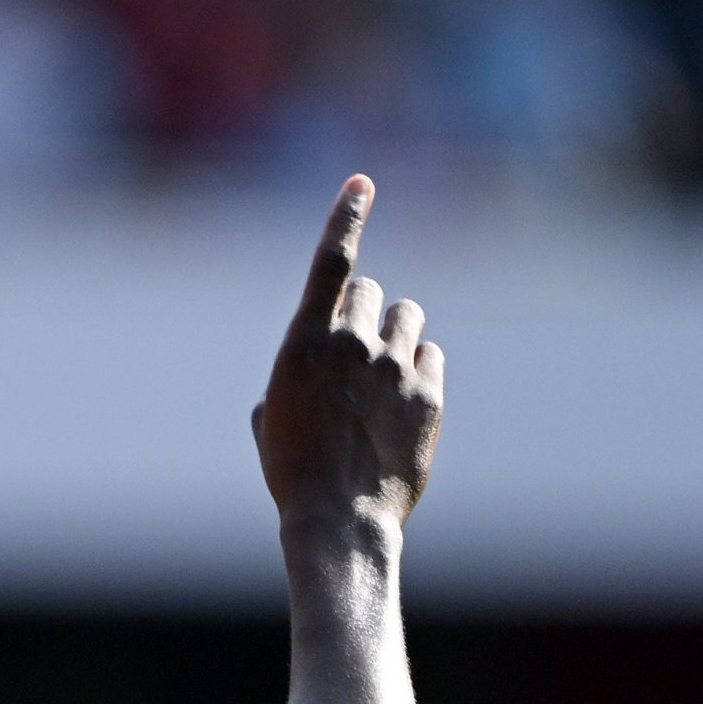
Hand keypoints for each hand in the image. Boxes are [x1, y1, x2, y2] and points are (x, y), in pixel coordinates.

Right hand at [253, 176, 443, 540]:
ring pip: (407, 317)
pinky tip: (399, 404)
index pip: (332, 261)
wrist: (339, 520)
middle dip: (362, 312)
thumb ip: (294, 374)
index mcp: (303, 344)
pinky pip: (430, 355)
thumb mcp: (272, 419)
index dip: (347, 215)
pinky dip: (416, 369)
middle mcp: (352, 343)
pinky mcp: (429, 393)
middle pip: (371, 291)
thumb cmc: (292, 473)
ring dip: (393, 334)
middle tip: (352, 352)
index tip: (364, 183)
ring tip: (379, 378)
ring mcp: (395, 367)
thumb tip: (316, 366)